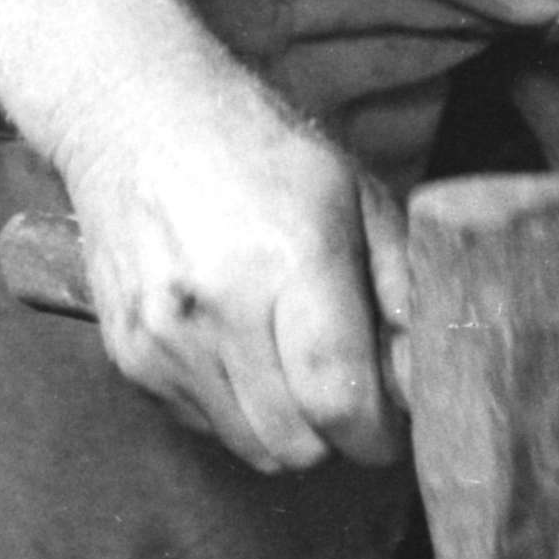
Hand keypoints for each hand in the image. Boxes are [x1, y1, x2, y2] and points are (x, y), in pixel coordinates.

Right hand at [59, 73, 406, 473]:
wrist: (134, 111)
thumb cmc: (259, 154)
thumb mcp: (359, 199)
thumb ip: (406, 292)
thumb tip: (430, 379)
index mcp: (290, 264)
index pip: (338, 402)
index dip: (377, 434)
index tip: (391, 424)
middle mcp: (217, 307)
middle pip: (297, 443)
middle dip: (337, 435)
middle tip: (348, 393)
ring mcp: (163, 335)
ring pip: (252, 446)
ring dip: (287, 428)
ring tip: (295, 369)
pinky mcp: (129, 352)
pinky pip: (205, 425)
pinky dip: (237, 410)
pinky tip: (243, 351)